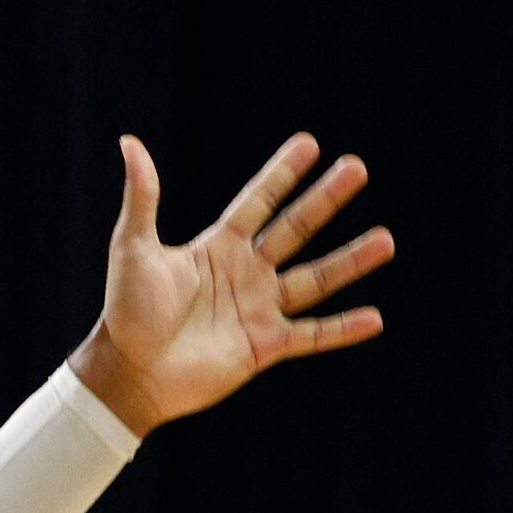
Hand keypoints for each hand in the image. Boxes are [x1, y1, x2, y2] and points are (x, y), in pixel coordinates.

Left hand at [69, 133, 392, 437]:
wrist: (131, 369)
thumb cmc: (126, 306)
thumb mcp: (134, 246)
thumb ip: (142, 196)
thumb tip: (129, 142)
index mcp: (217, 245)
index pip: (258, 201)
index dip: (282, 174)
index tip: (310, 144)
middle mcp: (244, 272)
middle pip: (294, 229)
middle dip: (325, 199)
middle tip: (357, 168)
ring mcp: (258, 308)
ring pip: (314, 279)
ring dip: (350, 260)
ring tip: (387, 239)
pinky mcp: (266, 346)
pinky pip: (313, 335)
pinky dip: (343, 329)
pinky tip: (375, 318)